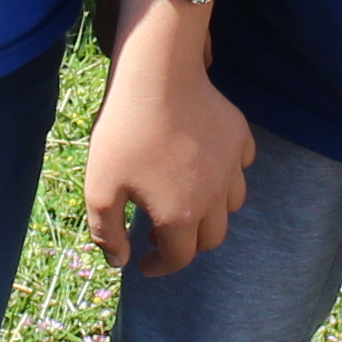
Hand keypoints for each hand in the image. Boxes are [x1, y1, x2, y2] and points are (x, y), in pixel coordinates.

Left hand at [83, 19, 253, 276]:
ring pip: (232, 205)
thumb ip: (107, 231)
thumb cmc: (124, 131)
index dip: (159, 266)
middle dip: (187, 246)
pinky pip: (241, 166)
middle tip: (162, 237)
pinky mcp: (239, 137)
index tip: (143, 264)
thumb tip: (119, 261)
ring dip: (212, 214)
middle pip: (211, 238)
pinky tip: (208, 166)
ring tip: (189, 203)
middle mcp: (214, 197)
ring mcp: (231, 166)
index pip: (178, 258)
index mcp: (179, 215)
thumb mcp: (100, 187)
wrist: (157, 75)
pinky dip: (228, 175)